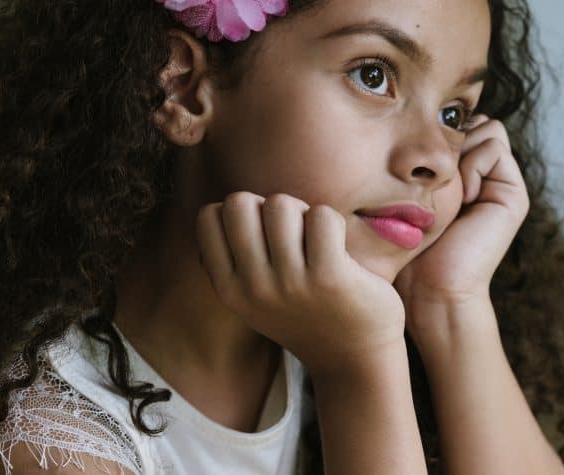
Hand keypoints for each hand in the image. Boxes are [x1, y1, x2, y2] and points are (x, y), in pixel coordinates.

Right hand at [196, 192, 406, 378]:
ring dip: (302, 213)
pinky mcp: (329, 277)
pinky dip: (331, 222)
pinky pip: (321, 216)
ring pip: (281, 205)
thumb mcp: (253, 297)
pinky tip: (337, 245)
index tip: (262, 233)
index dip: (239, 212)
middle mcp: (253, 287)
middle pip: (239, 203)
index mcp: (229, 288)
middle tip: (291, 231)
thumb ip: (233, 259)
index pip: (208, 216)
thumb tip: (217, 211)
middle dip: (266, 206)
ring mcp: (290, 283)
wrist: (355, 360)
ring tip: (314, 239)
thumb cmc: (305, 312)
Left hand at [394, 115, 529, 325]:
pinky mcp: (513, 193)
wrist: (431, 289)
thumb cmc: (404, 248)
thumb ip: (408, 162)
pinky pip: (494, 147)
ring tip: (448, 188)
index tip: (413, 161)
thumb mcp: (399, 195)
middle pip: (472, 119)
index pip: (453, 122)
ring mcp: (500, 183)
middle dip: (449, 137)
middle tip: (433, 175)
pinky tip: (463, 196)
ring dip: (460, 150)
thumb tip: (401, 122)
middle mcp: (482, 174)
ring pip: (486, 127)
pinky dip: (473, 164)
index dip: (434, 130)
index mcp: (459, 173)